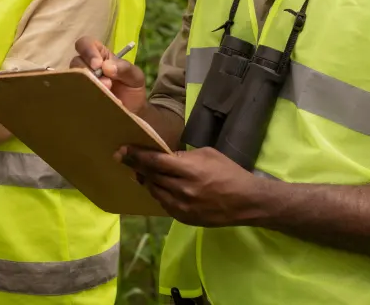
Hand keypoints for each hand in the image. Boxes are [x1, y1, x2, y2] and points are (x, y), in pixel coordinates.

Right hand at [70, 36, 147, 114]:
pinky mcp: (79, 97)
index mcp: (100, 55)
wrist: (133, 113)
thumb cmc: (132, 89)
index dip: (88, 51)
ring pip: (74, 79)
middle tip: (107, 84)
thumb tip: (106, 66)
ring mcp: (82, 82)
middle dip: (90, 72)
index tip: (98, 65)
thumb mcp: (135, 76)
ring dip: (89, 86)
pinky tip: (98, 103)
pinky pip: (75, 95)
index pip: (86, 44)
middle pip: (76, 61)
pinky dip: (85, 98)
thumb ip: (124, 68)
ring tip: (106, 95)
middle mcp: (87, 66)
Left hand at [117, 145, 264, 226]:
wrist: (247, 202)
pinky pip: (163, 204)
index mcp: (189, 170)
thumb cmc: (228, 172)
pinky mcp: (184, 219)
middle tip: (124, 158)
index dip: (136, 155)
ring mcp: (182, 207)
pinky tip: (157, 186)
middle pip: (151, 176)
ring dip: (146, 181)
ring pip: (154, 191)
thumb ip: (183, 156)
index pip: (154, 162)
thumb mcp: (206, 155)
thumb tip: (163, 156)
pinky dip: (158, 193)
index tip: (121, 150)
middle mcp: (182, 190)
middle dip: (136, 166)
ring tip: (140, 172)